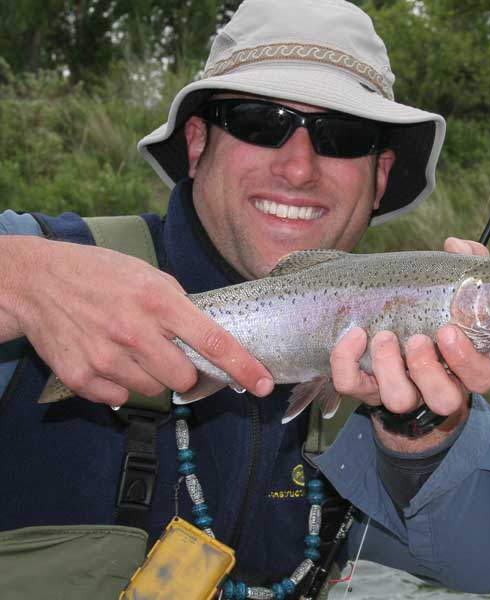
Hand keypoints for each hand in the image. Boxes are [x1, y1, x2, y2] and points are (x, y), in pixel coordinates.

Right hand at [1, 237, 272, 405]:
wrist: (37, 281)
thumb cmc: (101, 275)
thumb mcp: (149, 277)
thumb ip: (181, 307)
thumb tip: (212, 340)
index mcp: (158, 301)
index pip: (212, 341)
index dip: (243, 367)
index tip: (263, 384)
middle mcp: (134, 330)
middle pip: (185, 379)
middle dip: (184, 372)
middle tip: (166, 352)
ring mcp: (106, 356)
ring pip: (154, 392)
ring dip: (150, 377)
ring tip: (129, 348)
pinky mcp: (81, 376)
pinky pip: (120, 398)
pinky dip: (119, 384)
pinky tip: (106, 357)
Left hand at [330, 237, 489, 449]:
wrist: (397, 332)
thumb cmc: (436, 310)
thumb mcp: (456, 286)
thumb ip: (468, 263)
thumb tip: (455, 246)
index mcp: (467, 364)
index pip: (481, 377)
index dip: (467, 361)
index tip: (448, 330)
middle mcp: (437, 385)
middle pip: (444, 400)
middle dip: (428, 370)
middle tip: (417, 339)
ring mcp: (402, 389)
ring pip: (399, 399)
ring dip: (390, 369)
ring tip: (385, 337)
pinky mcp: (366, 388)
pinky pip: (352, 386)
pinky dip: (348, 363)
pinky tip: (354, 336)